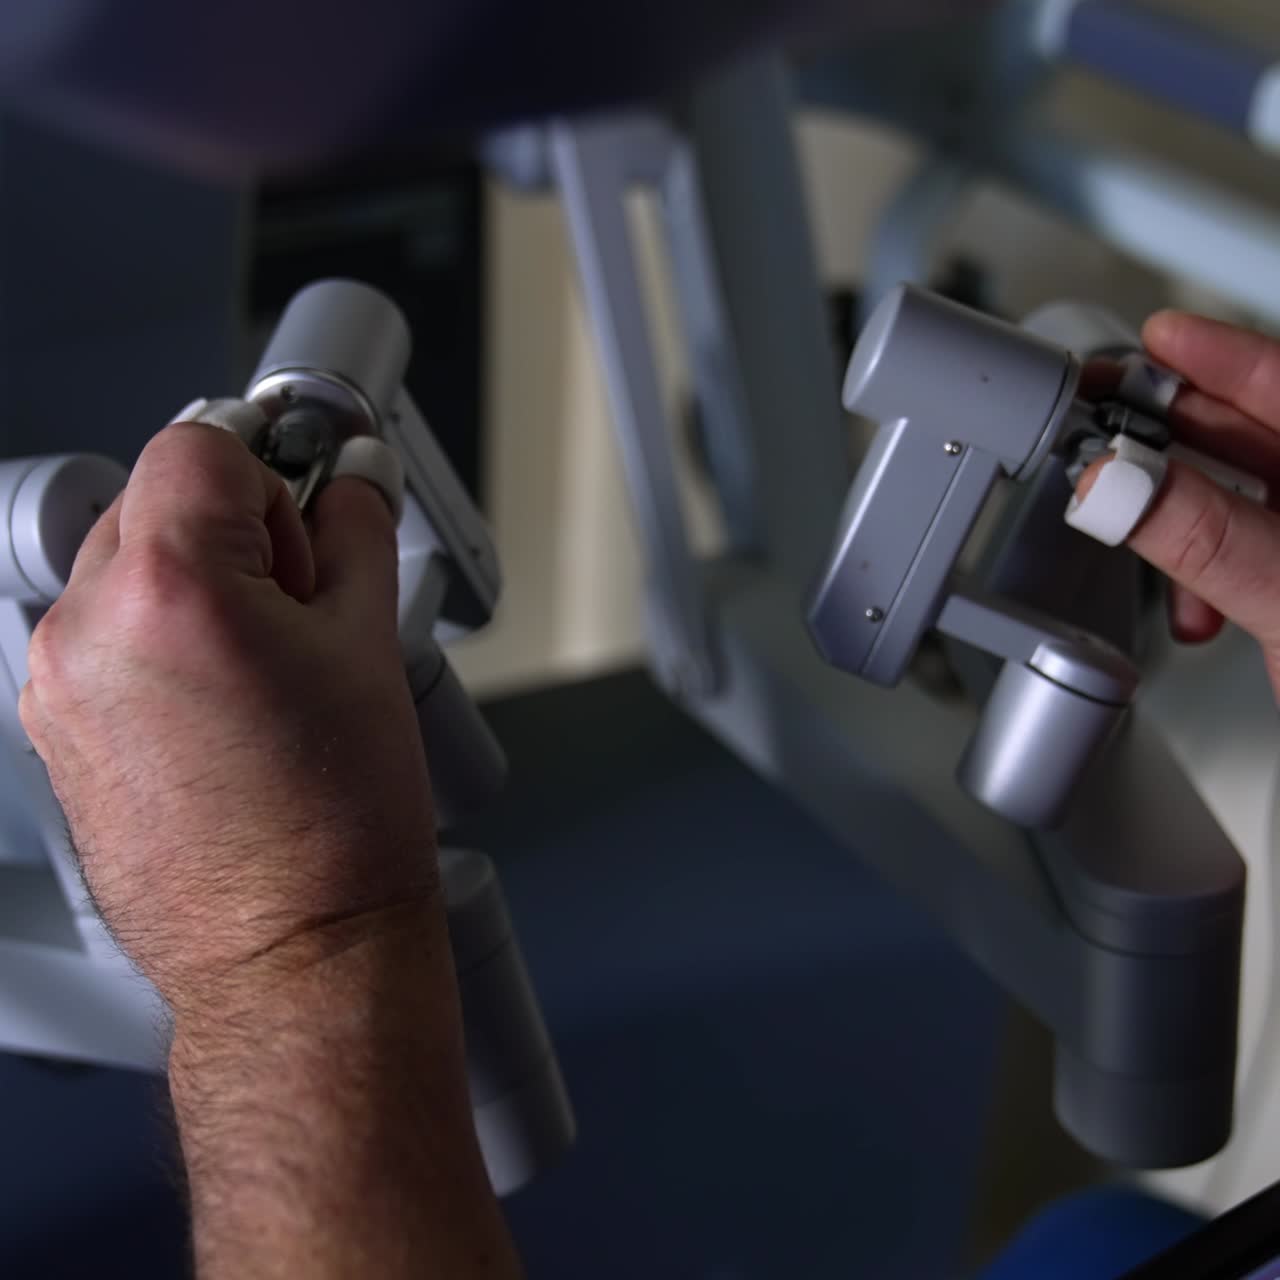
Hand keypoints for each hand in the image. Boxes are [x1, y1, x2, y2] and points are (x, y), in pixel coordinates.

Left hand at [19, 423, 436, 1022]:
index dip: (274, 476)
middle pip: (159, 499)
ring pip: (129, 566)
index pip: (203, 445)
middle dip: (240, 534)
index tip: (309, 515)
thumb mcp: (369, 644)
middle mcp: (87, 627)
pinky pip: (107, 634)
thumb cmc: (334, 827)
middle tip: (304, 611)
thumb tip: (353, 478)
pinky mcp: (55, 728)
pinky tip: (227, 709)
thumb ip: (357, 530)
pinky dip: (163, 640)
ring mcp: (58, 683)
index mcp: (169, 586)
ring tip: (266, 675)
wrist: (295, 950)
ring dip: (199, 586)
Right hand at [1077, 312, 1279, 698]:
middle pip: (1276, 437)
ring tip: (1152, 545)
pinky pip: (1259, 554)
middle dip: (1188, 444)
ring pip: (1261, 500)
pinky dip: (1214, 574)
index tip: (1160, 340)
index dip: (1228, 357)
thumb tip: (1118, 483)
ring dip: (1192, 524)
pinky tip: (1196, 609)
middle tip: (1117, 433)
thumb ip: (1207, 540)